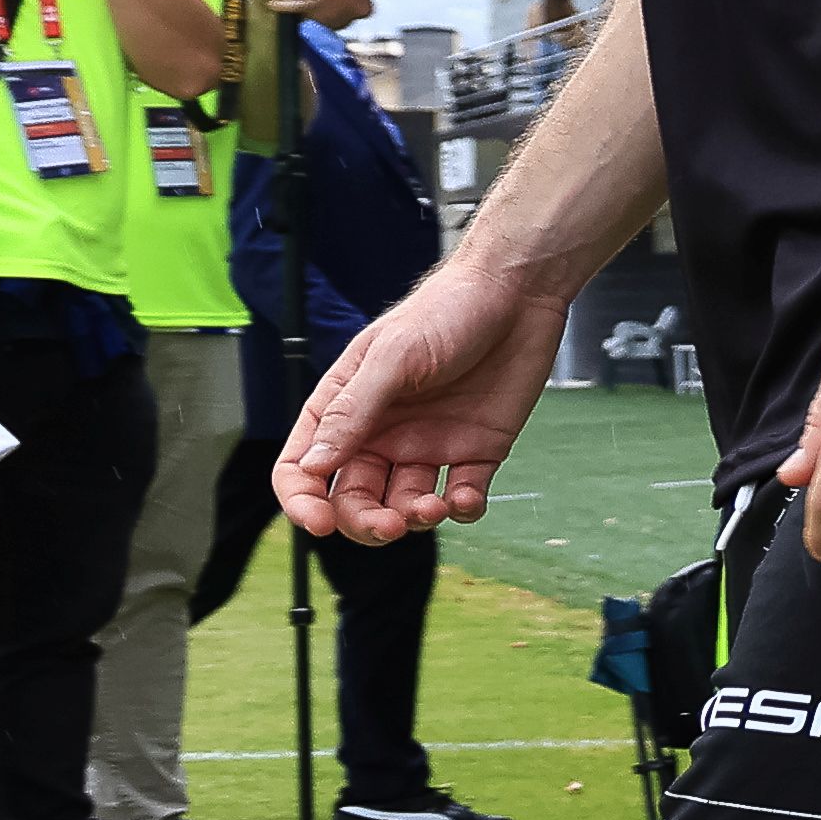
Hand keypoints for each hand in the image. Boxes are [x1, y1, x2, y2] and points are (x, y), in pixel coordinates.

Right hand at [274, 264, 570, 541]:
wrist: (517, 294)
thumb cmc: (446, 311)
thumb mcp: (392, 357)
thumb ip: (354, 411)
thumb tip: (313, 465)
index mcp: (346, 410)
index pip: (304, 468)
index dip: (303, 501)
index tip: (318, 523)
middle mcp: (383, 434)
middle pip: (355, 499)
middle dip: (365, 522)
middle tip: (388, 525)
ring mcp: (430, 445)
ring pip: (407, 506)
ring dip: (413, 518)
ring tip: (433, 507)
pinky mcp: (477, 451)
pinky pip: (463, 497)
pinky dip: (462, 509)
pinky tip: (464, 500)